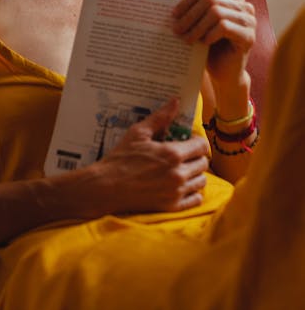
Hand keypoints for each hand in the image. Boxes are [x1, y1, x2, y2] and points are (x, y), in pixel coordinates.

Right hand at [95, 98, 209, 213]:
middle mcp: (178, 174)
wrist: (107, 187)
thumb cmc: (121, 158)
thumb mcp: (138, 133)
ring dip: (195, 174)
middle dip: (195, 157)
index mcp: (172, 154)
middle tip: (183, 155)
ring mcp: (176, 192)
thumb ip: (160, 117)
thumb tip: (175, 102)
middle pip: (203, 163)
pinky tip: (181, 185)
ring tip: (182, 169)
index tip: (188, 141)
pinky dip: (193, 192)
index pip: (202, 146)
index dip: (197, 141)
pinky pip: (196, 199)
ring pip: (202, 181)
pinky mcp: (172, 206)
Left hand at [171, 0, 255, 85]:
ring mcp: (249, 21)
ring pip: (216, 12)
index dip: (188, 0)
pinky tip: (203, 43)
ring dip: (196, 26)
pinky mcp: (249, 37)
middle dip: (189, 14)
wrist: (223, 72)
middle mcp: (244, 6)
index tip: (172, 15)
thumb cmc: (209, 45)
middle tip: (175, 29)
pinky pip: (224, 27)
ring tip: (185, 39)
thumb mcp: (199, 21)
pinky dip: (210, 34)